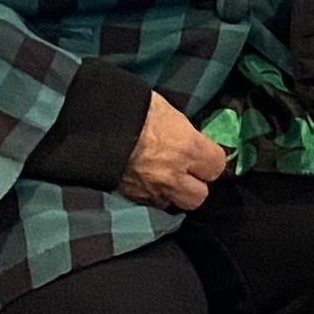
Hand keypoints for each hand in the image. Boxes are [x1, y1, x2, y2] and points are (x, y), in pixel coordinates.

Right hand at [124, 98, 228, 212]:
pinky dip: (154, 195)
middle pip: (200, 196)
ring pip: (175, 204)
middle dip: (196, 184)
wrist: (96, 126)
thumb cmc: (134, 109)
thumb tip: (192, 140)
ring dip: (174, 193)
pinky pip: (152, 204)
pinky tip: (148, 181)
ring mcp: (153, 191)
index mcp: (187, 147)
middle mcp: (174, 175)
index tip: (204, 153)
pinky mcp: (133, 198)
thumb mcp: (168, 112)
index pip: (217, 165)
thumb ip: (184, 132)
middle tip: (186, 170)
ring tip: (167, 178)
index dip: (211, 159)